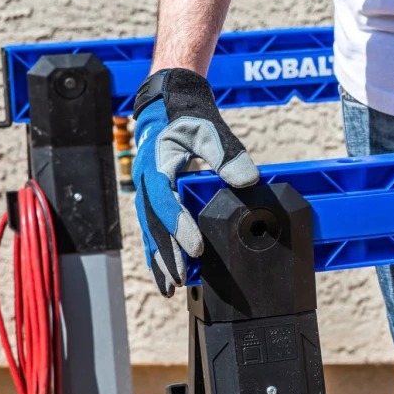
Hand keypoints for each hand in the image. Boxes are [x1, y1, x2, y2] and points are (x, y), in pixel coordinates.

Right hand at [132, 68, 258, 294]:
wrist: (167, 106)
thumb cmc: (188, 117)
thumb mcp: (208, 130)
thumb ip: (227, 154)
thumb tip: (248, 181)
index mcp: (156, 164)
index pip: (165, 200)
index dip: (179, 225)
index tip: (196, 248)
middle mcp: (145, 181)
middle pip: (153, 224)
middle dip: (167, 253)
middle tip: (181, 278)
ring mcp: (146, 191)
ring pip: (149, 231)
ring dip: (159, 259)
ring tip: (170, 287)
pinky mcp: (152, 198)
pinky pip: (152, 229)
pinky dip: (158, 252)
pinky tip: (165, 274)